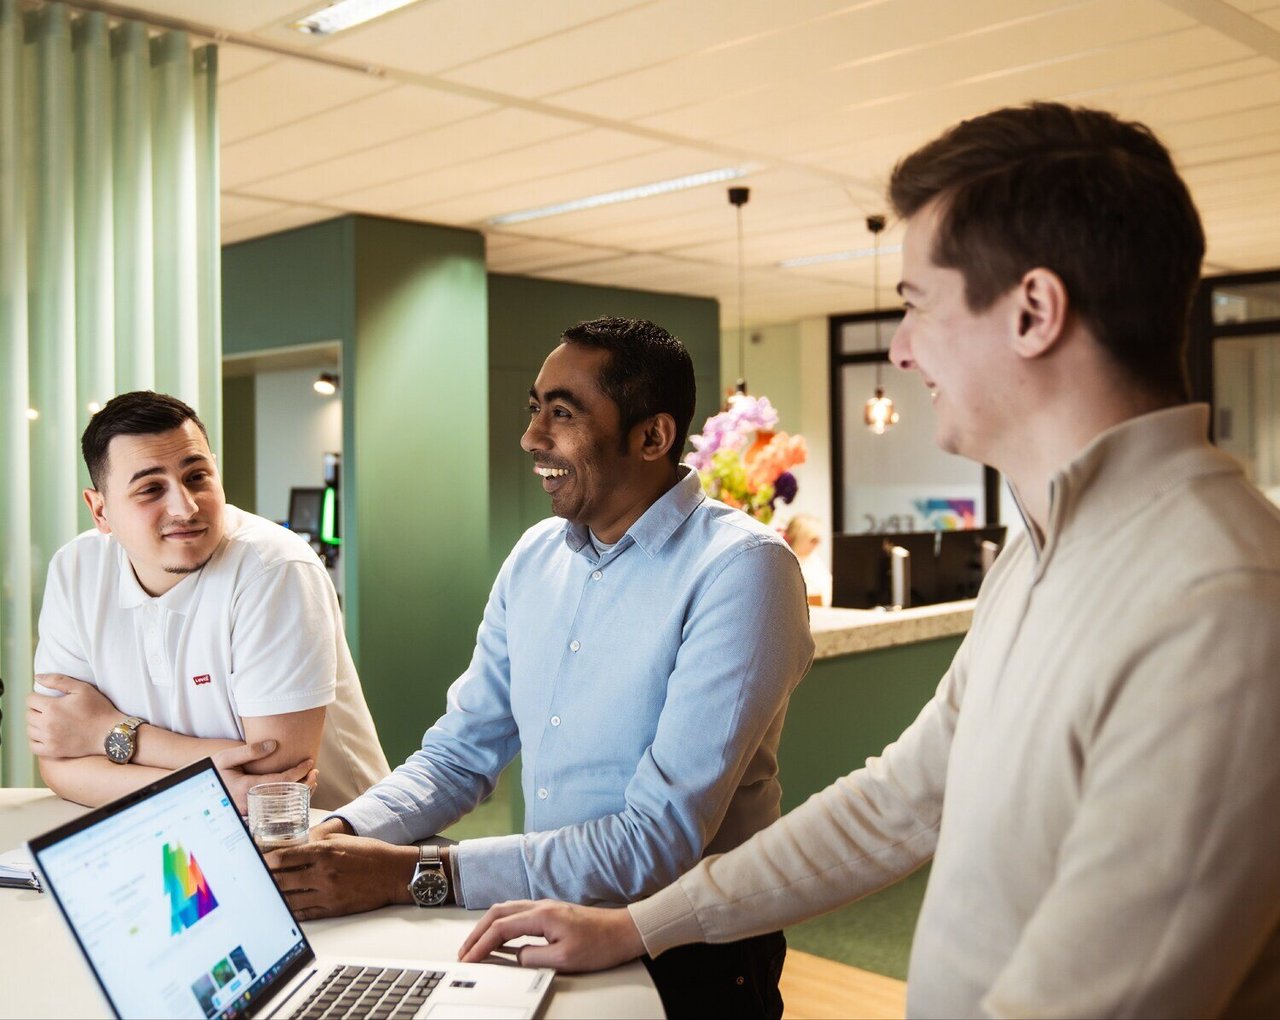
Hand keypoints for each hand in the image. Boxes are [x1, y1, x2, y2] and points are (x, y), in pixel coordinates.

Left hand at [27, 674, 123, 757]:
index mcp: (52, 707)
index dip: (37, 697)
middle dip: (36, 710)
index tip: (47, 699)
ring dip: (36, 724)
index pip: (30, 700)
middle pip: (28, 714)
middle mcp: (47, 724)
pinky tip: (45, 735)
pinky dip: (35, 740)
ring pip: (29, 730)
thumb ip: (58, 680)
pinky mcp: (52, 751)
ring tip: (48, 721)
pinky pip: (33, 746)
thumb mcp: (82, 688)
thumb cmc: (98, 709)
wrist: (110, 733)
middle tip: (49, 709)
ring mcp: (49, 739)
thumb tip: (37, 677)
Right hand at [212, 741, 316, 813]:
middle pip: (286, 796)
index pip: (281, 781)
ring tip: (311, 780)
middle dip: (304, 784)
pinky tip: (297, 790)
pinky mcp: (251, 813)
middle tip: (315, 772)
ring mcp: (251, 810)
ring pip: (282, 805)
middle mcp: (251, 802)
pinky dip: (290, 799)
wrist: (199, 788)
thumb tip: (274, 744)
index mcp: (246, 788)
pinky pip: (275, 808)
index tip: (309, 762)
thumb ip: (250, 750)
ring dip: (300, 793)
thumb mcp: (226, 757)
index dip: (298, 772)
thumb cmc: (213, 770)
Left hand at [264, 833, 417, 920]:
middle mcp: (323, 872)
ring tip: (262, 895)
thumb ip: (317, 841)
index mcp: (325, 851)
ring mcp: (327, 893)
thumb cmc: (371, 854)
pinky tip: (282, 908)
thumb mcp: (343, 839)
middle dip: (264, 879)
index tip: (256, 860)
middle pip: (281, 879)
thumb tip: (293, 844)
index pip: (284, 857)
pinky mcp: (332, 908)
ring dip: (273, 897)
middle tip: (254, 879)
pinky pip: (303, 912)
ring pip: (288, 898)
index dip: (265, 860)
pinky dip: (289, 911)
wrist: (394, 873)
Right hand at [458, 900, 645, 972]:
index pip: (500, 928)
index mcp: (542, 916)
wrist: (624, 931)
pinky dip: (501, 923)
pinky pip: (517, 913)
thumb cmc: (601, 944)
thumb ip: (534, 958)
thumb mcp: (564, 960)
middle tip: (464, 950)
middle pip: (497, 913)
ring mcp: (546, 906)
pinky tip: (501, 934)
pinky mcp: (552, 911)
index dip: (480, 944)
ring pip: (506, 910)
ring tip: (476, 943)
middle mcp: (541, 906)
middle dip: (476, 932)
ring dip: (487, 926)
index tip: (468, 958)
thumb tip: (516, 956)